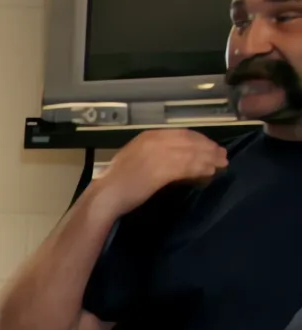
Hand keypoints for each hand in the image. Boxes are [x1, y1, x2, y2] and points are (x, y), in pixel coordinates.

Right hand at [89, 129, 228, 217]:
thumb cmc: (117, 182)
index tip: (210, 147)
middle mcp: (154, 141)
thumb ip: (154, 155)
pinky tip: (209, 173)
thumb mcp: (135, 159)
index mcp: (147, 136)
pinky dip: (201, 169)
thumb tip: (176, 159)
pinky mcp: (162, 169)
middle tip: (222, 156)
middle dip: (209, 148)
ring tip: (221, 166)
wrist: (106, 195)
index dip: (200, 139)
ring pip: (192, 153)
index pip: (181, 133)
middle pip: (190, 141)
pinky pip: (188, 166)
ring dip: (209, 159)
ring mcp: (158, 154)